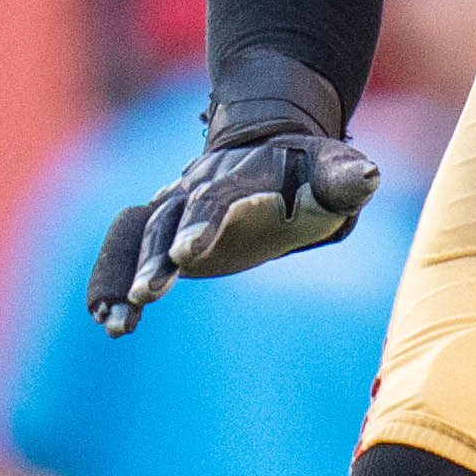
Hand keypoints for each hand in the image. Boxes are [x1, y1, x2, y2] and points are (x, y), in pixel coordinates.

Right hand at [86, 63, 380, 334]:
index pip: (215, 200)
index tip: (187, 255)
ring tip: (119, 321)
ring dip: (126, 275)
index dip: (202, 225)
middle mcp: (196, 189)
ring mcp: (175, 208)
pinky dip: (110, 278)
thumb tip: (367, 177)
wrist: (271, 154)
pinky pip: (125, 248)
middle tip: (148, 293)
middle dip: (156, 255)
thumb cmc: (310, 172)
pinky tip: (108, 318)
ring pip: (140, 235)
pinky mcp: (164, 231)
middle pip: (168, 219)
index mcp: (238, 176)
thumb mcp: (333, 170)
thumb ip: (345, 176)